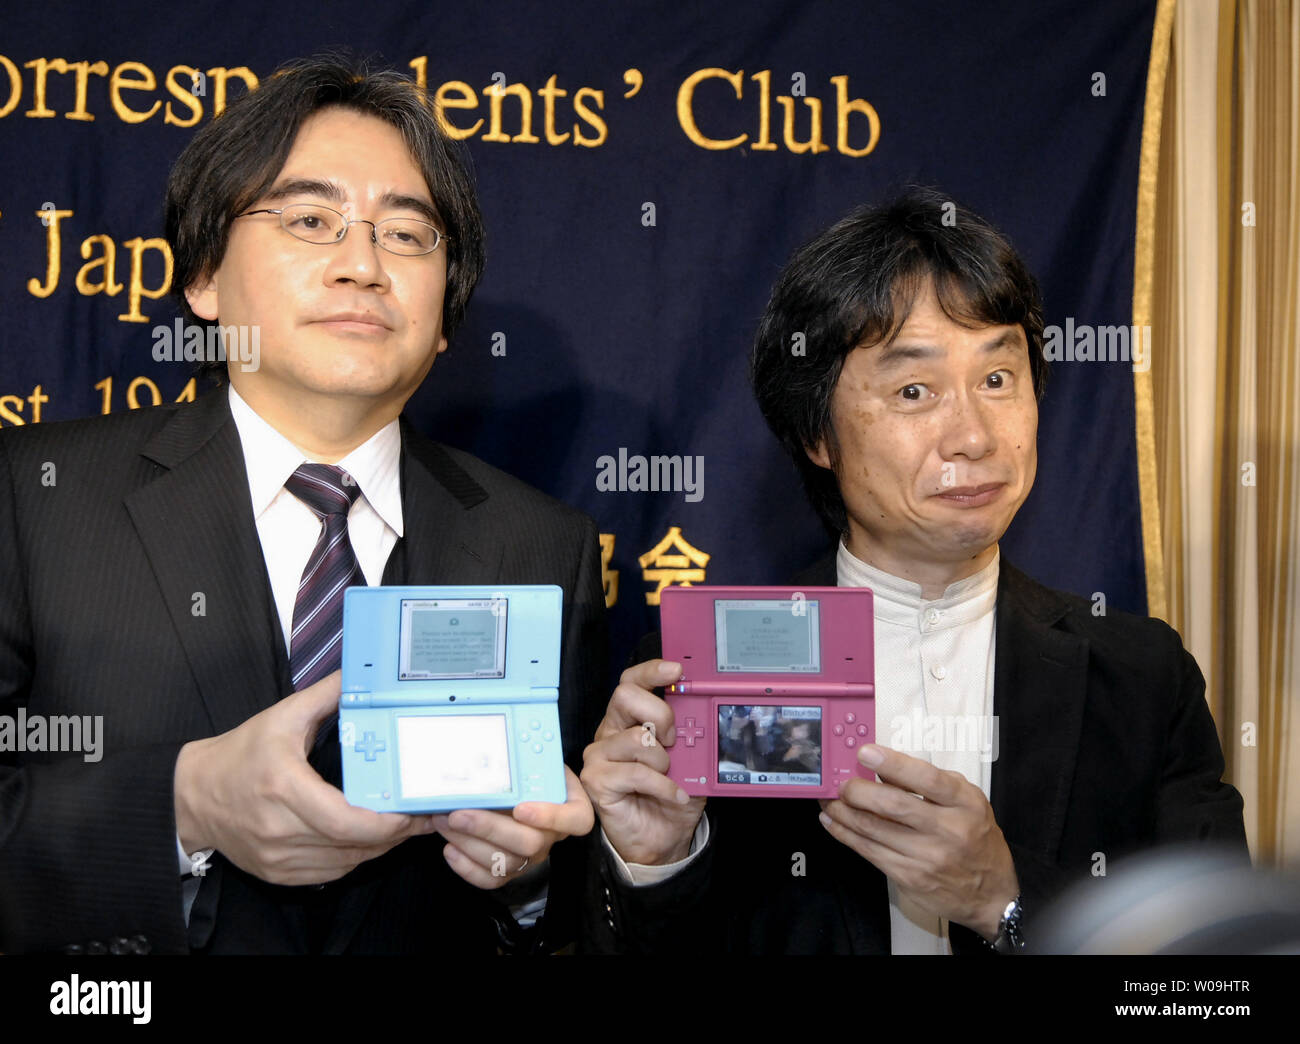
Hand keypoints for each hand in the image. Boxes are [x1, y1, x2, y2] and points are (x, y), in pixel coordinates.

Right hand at [173, 671, 436, 884]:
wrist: (191, 796)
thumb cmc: (239, 753)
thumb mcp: (281, 717)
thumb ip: (326, 696)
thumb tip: (359, 674)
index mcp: (284, 788)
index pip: (346, 820)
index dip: (387, 822)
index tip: (414, 809)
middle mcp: (280, 829)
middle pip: (353, 845)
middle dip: (395, 834)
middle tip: (423, 817)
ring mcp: (278, 858)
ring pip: (346, 864)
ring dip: (379, 848)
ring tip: (405, 827)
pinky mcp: (277, 874)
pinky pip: (330, 874)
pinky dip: (355, 859)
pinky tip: (370, 841)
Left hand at [432, 766, 594, 888]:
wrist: (526, 791)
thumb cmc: (533, 772)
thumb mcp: (539, 760)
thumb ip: (531, 756)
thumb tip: (503, 736)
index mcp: (571, 808)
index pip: (575, 820)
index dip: (550, 817)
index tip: (520, 807)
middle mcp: (552, 837)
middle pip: (529, 843)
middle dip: (489, 828)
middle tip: (457, 813)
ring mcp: (531, 857)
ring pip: (505, 863)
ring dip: (469, 843)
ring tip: (442, 821)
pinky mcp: (510, 871)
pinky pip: (490, 880)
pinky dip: (466, 868)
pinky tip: (449, 849)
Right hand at [580, 659, 705, 865]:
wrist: (662, 839)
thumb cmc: (672, 796)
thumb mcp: (690, 759)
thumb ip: (690, 734)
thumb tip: (703, 710)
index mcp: (629, 719)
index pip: (631, 682)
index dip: (651, 671)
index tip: (676, 670)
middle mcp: (610, 731)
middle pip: (626, 696)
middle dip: (660, 715)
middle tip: (674, 741)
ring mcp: (599, 755)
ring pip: (636, 738)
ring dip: (663, 761)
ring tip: (670, 777)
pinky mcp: (596, 780)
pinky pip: (635, 772)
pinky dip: (663, 786)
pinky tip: (674, 795)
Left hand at [818, 744, 1017, 938]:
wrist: (991, 894)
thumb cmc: (975, 838)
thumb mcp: (965, 802)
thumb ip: (930, 783)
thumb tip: (885, 768)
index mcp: (964, 803)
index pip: (926, 779)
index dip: (893, 764)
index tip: (865, 752)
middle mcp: (948, 830)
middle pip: (894, 805)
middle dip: (858, 790)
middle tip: (841, 782)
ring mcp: (927, 857)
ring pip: (874, 830)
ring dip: (844, 812)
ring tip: (829, 799)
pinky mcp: (909, 877)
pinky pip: (869, 852)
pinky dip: (846, 835)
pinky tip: (833, 822)